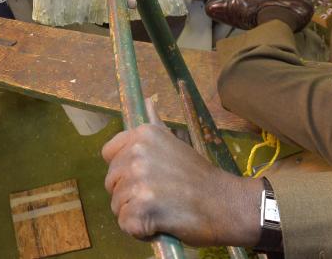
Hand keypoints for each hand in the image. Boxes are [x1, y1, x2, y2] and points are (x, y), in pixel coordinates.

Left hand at [102, 100, 262, 245]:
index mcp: (143, 135)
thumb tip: (147, 101)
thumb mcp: (176, 143)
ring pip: (117, 205)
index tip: (147, 174)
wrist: (222, 202)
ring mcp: (138, 182)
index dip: (124, 167)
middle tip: (160, 193)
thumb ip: (155, 125)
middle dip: (130, 193)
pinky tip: (161, 221)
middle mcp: (136, 154)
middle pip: (111, 182)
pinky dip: (140, 230)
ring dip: (136, 212)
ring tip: (163, 206)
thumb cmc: (198, 176)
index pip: (109, 153)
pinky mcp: (140, 210)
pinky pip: (125, 225)